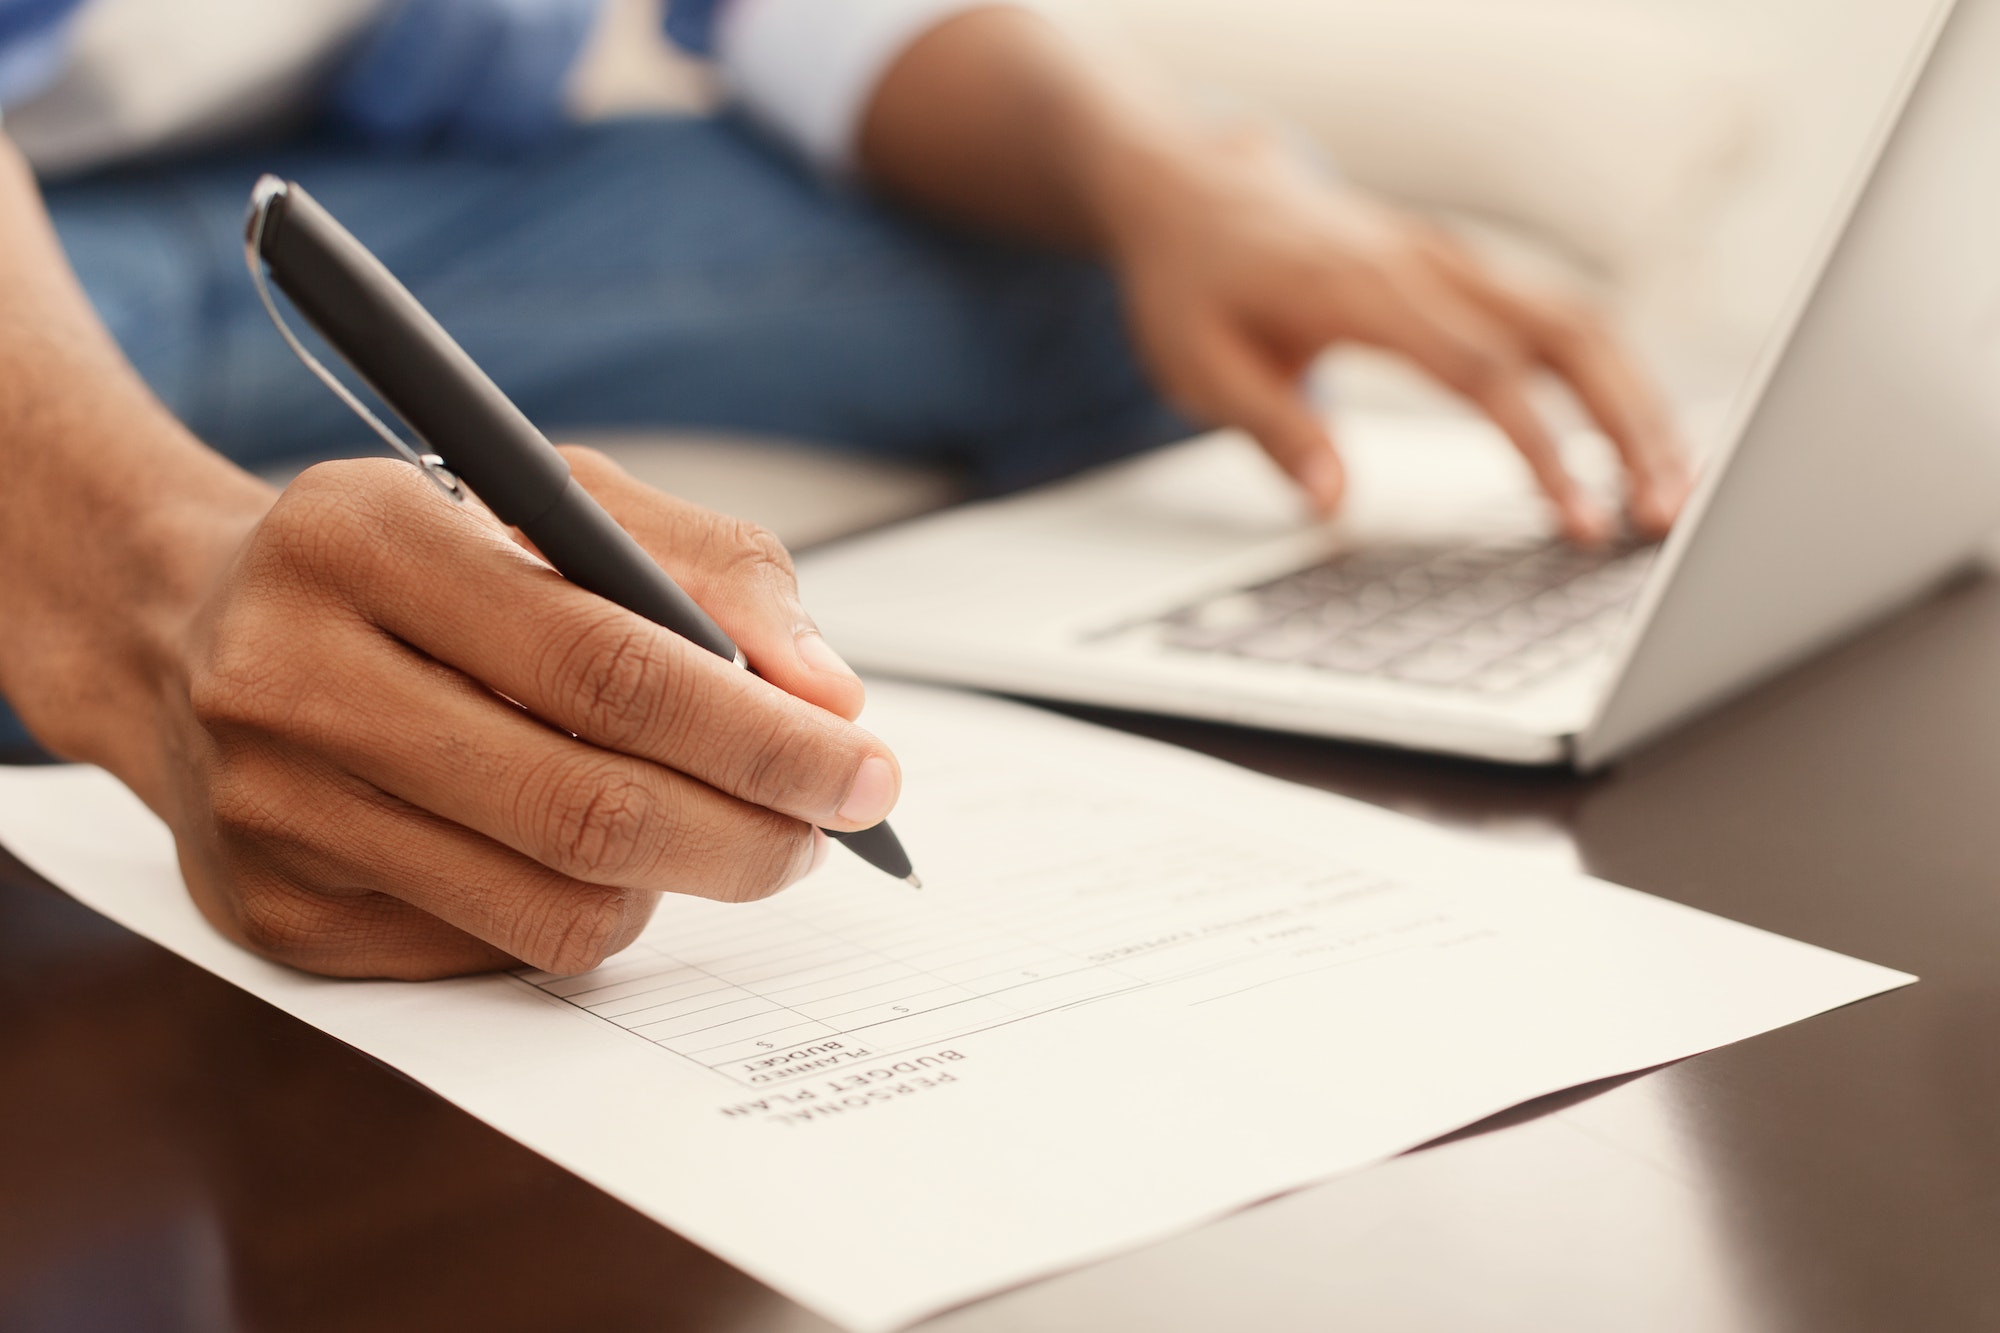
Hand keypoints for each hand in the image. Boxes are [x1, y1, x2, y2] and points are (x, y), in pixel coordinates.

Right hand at [141, 448, 896, 979]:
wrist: (187, 632)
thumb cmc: (418, 561)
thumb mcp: (551, 503)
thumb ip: (709, 569)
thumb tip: (828, 696)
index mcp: (364, 538)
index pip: (610, 666)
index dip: (762, 734)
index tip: (863, 766)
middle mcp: (291, 678)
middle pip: (591, 808)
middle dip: (753, 832)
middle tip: (826, 825)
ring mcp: (274, 813)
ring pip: (558, 906)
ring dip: (680, 879)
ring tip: (712, 829)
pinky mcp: (279, 915)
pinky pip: (499, 951)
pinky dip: (584, 908)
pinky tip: (579, 850)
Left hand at [1099, 128, 1691, 541]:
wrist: (1190, 191)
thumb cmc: (1193, 284)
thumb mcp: (1201, 366)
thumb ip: (1272, 432)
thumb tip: (1333, 506)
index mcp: (1366, 290)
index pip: (1483, 374)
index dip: (1543, 450)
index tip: (1581, 519)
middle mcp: (1429, 264)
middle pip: (1568, 334)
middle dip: (1631, 425)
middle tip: (1668, 513)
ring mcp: (1456, 259)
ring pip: (1581, 320)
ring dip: (1638, 402)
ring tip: (1673, 488)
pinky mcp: (1466, 270)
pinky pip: (1559, 314)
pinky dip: (1612, 374)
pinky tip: (1638, 438)